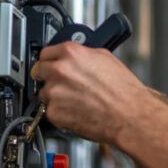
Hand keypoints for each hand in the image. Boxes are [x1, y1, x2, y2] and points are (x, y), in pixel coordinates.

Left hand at [31, 42, 149, 144]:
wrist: (129, 115)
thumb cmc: (123, 90)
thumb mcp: (106, 58)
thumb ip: (83, 55)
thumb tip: (75, 57)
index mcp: (71, 53)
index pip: (45, 52)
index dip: (50, 60)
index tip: (52, 64)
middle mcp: (59, 70)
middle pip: (39, 70)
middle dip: (48, 77)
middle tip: (62, 83)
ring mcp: (54, 92)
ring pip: (44, 92)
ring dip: (55, 96)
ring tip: (76, 99)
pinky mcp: (53, 112)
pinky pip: (50, 110)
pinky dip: (60, 112)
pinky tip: (76, 110)